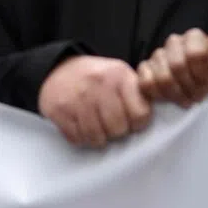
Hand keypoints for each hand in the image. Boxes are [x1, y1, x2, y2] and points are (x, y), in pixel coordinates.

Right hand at [37, 56, 151, 147]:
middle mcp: (99, 85)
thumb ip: (136, 93)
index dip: (138, 122)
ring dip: (99, 136)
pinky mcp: (60, 110)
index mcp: (119, 75)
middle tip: (112, 123)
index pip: (140, 114)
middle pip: (118, 129)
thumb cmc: (96, 77)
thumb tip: (149, 119)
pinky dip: (82, 137)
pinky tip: (82, 125)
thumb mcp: (119, 74)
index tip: (132, 120)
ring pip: (97, 137)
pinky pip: (78, 138)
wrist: (59, 69)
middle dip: (117, 131)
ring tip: (98, 125)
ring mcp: (78, 98)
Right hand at [137, 29, 207, 106]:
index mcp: (194, 37)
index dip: (202, 74)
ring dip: (177, 95)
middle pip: (178, 66)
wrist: (200, 87)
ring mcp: (158, 55)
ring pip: (163, 77)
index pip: (195, 53)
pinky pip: (146, 83)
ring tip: (187, 101)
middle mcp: (174, 42)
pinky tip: (169, 100)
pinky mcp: (144, 69)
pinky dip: (158, 96)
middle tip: (198, 97)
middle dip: (190, 87)